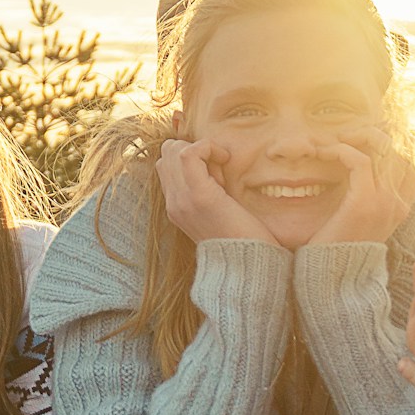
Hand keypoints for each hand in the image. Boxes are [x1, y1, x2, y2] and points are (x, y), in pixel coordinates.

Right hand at [155, 117, 276, 243]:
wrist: (248, 266)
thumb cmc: (244, 242)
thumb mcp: (219, 217)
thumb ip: (207, 197)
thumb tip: (217, 174)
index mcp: (176, 208)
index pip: (166, 165)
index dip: (190, 157)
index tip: (217, 173)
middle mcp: (173, 203)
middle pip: (167, 153)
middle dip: (194, 151)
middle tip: (219, 171)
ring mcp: (182, 200)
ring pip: (174, 149)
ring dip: (201, 151)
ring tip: (221, 171)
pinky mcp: (199, 196)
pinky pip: (189, 153)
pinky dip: (208, 147)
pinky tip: (225, 159)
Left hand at [309, 125, 414, 245]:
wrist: (331, 279)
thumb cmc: (336, 249)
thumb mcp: (355, 221)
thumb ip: (362, 198)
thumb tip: (353, 172)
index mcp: (399, 208)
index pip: (405, 163)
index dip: (384, 146)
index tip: (355, 142)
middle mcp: (398, 203)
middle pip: (395, 151)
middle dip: (368, 136)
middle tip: (340, 136)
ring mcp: (385, 202)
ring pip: (381, 149)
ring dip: (353, 137)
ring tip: (330, 140)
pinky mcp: (364, 202)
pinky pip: (359, 159)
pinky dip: (339, 149)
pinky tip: (322, 152)